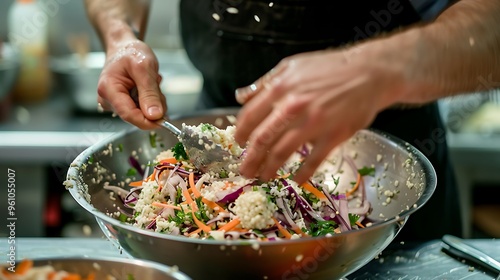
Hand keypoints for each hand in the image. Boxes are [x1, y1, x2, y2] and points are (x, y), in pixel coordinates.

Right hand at [97, 40, 165, 128]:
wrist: (125, 47)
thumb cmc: (131, 52)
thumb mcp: (144, 68)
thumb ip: (150, 93)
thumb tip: (155, 116)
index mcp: (108, 89)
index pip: (128, 114)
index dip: (147, 121)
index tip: (164, 121)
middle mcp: (108, 100)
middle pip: (136, 115)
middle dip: (152, 105)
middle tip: (156, 85)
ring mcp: (115, 103)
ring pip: (142, 113)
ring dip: (153, 101)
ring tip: (151, 82)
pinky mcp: (123, 104)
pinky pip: (142, 109)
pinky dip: (151, 100)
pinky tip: (147, 87)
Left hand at [234, 41, 414, 183]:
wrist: (369, 72)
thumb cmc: (330, 68)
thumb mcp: (292, 66)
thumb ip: (264, 83)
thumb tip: (240, 96)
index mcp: (280, 88)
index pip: (250, 116)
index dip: (241, 134)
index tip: (238, 144)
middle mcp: (293, 106)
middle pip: (262, 139)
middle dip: (249, 159)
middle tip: (244, 170)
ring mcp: (313, 123)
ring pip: (282, 153)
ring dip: (268, 169)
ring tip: (262, 177)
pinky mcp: (332, 136)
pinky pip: (312, 161)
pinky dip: (302, 174)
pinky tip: (295, 180)